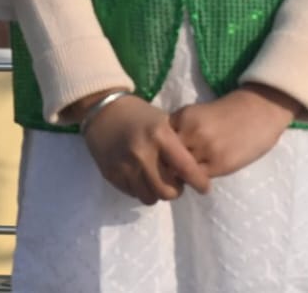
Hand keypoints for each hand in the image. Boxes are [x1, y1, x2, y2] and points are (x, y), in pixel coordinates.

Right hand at [79, 94, 211, 205]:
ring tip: (157, 181)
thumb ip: (177, 145)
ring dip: (157, 193)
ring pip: (149, 198)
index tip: (205, 188)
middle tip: (176, 184)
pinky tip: (141, 177)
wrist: (102, 111)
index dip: (199, 182)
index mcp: (160, 135)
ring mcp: (125, 166)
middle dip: (176, 191)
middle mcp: (142, 153)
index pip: (186, 168)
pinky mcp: (111, 174)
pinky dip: (140, 189)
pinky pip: (133, 194)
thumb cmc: (139, 115)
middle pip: (167, 191)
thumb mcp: (163, 121)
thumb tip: (193, 170)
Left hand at [169, 84, 302, 177]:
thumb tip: (163, 153)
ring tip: (185, 176)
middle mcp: (192, 132)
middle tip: (170, 171)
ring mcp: (206, 149)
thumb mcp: (199, 114)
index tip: (161, 156)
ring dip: (181, 175)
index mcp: (184, 117)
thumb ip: (182, 130)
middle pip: (166, 158)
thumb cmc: (228, 112)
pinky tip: (200, 177)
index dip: (159, 151)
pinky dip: (196, 180)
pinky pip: (199, 178)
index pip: (159, 141)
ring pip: (181, 171)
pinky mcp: (220, 164)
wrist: (260, 110)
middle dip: (166, 165)